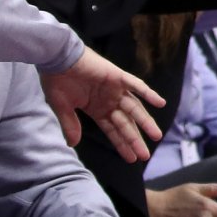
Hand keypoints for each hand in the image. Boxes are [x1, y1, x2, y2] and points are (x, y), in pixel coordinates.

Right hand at [41, 48, 166, 163]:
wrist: (56, 57)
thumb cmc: (57, 81)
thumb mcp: (62, 108)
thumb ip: (70, 125)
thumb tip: (72, 144)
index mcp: (97, 109)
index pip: (113, 131)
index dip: (122, 144)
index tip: (132, 158)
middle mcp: (109, 101)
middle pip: (126, 123)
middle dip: (135, 140)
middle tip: (146, 156)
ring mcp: (115, 89)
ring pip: (134, 108)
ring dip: (145, 122)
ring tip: (156, 136)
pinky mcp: (117, 76)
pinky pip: (136, 85)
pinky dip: (148, 93)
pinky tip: (160, 103)